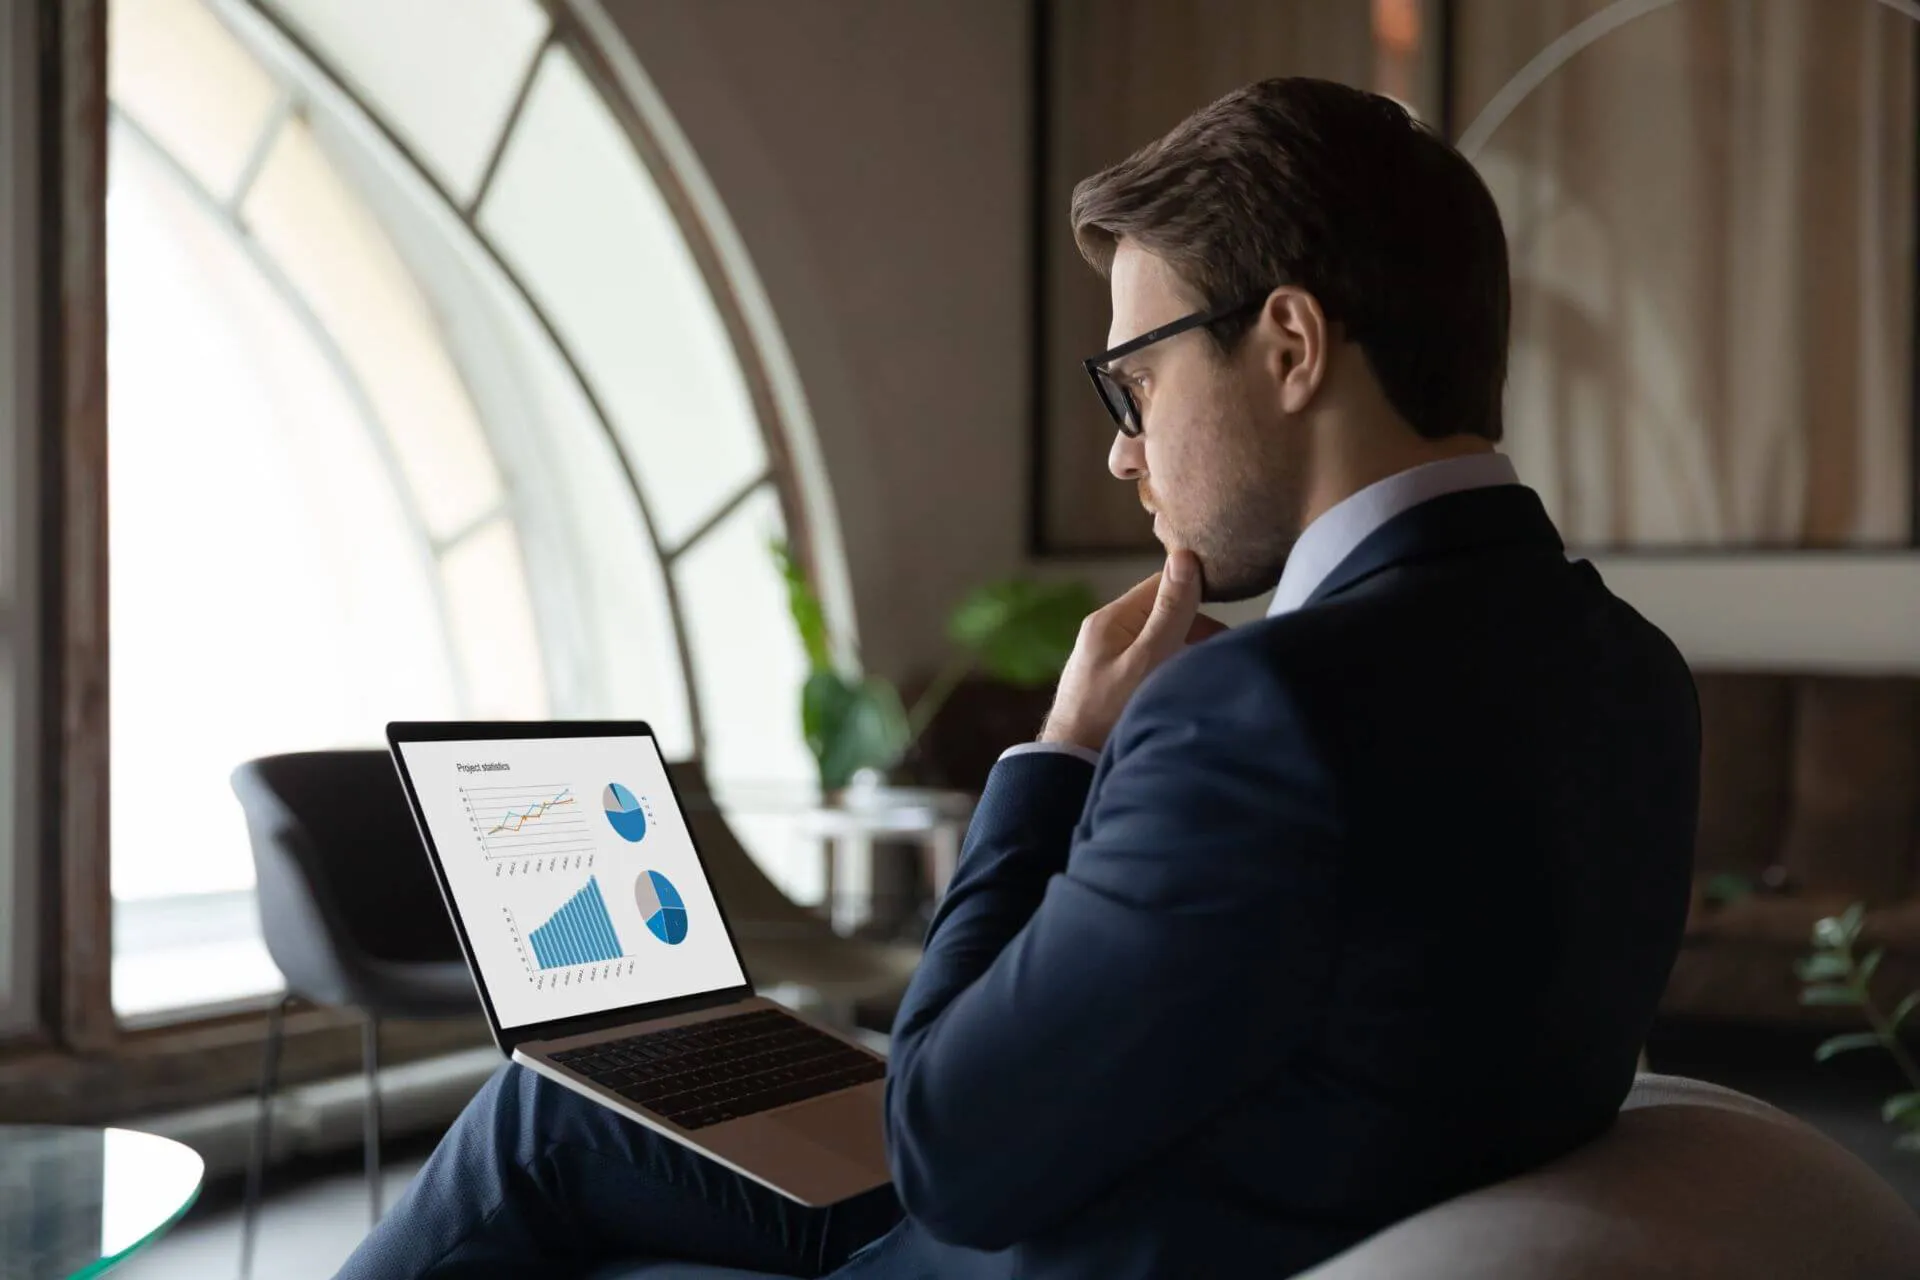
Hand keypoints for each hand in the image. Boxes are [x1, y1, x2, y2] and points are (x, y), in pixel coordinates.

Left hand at [1040, 550, 1228, 754]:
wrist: (1070, 767)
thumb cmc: (1108, 713)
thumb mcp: (1147, 660)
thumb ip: (1169, 612)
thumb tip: (1185, 557)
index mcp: (1110, 619)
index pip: (1161, 583)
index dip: (1195, 587)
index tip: (1231, 602)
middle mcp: (1105, 633)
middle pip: (1162, 613)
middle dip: (1196, 627)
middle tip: (1224, 652)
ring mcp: (1107, 659)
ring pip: (1159, 640)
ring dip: (1186, 650)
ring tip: (1210, 674)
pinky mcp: (1112, 683)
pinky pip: (1151, 663)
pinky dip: (1171, 670)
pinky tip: (1185, 689)